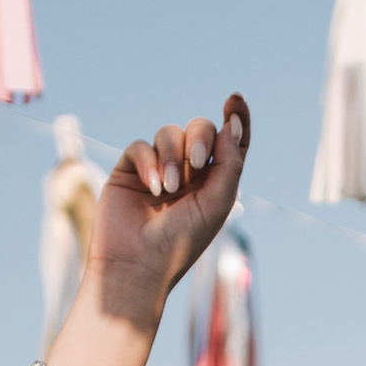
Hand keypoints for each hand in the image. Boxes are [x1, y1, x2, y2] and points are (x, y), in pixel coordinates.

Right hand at [83, 98, 250, 332]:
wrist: (137, 266)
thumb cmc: (180, 243)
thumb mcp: (217, 203)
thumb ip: (229, 163)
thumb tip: (232, 124)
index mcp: (214, 182)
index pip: (229, 142)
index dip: (235, 119)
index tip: (235, 100)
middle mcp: (188, 173)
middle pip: (199, 129)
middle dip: (200, 137)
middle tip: (196, 162)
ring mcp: (158, 169)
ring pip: (169, 133)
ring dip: (173, 155)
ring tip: (168, 189)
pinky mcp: (129, 170)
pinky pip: (141, 145)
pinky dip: (149, 161)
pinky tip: (152, 188)